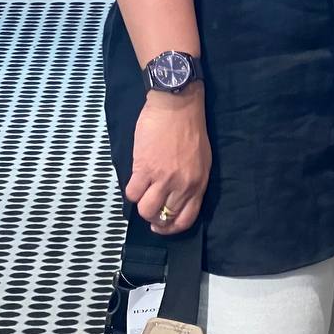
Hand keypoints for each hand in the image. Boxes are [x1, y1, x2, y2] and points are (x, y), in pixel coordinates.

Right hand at [125, 82, 210, 233]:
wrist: (177, 106)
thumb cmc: (190, 130)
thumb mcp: (202, 162)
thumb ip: (192, 183)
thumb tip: (177, 199)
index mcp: (197, 185)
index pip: (185, 220)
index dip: (171, 228)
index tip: (162, 226)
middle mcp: (181, 186)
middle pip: (163, 218)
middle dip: (154, 219)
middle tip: (149, 209)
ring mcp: (162, 178)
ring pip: (146, 210)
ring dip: (141, 206)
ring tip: (141, 195)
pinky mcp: (144, 168)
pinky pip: (132, 192)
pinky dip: (131, 191)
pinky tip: (135, 181)